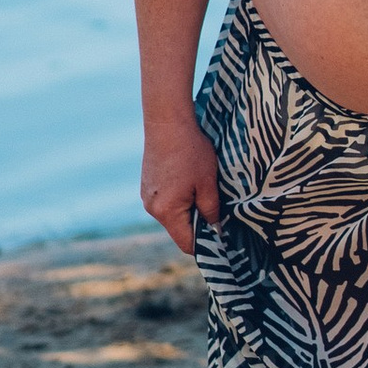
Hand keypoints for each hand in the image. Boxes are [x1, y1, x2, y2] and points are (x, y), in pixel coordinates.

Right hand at [142, 113, 219, 256]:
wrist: (167, 123)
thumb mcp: (208, 183)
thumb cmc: (190, 152)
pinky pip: (165, 201)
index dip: (205, 245)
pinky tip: (188, 180)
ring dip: (188, 209)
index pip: (186, 243)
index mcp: (167, 212)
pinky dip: (178, 198)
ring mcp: (147, 196)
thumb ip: (212, 210)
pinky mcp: (147, 185)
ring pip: (172, 215)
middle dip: (197, 224)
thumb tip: (215, 228)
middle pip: (178, 229)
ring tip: (202, 189)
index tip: (221, 239)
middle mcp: (152, 208)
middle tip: (216, 210)